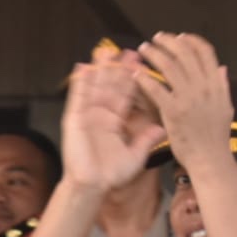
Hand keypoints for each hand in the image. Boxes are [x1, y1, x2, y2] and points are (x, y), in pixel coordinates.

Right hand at [60, 48, 164, 192]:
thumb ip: (147, 139)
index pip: (125, 95)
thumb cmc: (110, 175)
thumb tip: (163, 127)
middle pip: (110, 86)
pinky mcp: (74, 119)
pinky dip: (79, 83)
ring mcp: (86, 116)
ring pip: (94, 87)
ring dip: (99, 69)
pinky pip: (77, 98)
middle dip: (118, 68)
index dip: (132, 79)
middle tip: (127, 50)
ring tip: (105, 51)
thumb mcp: (136, 156)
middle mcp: (100, 115)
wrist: (91, 186)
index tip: (140, 63)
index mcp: (114, 121)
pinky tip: (83, 67)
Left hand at [136, 32, 234, 175]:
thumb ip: (222, 86)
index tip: (179, 37)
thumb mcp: (225, 107)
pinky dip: (145, 79)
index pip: (205, 52)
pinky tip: (136, 74)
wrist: (210, 158)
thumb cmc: (214, 136)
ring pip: (170, 67)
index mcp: (216, 83)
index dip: (191, 41)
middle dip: (169, 42)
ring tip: (143, 49)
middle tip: (156, 38)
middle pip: (186, 54)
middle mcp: (204, 87)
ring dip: (155, 54)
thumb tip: (222, 68)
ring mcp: (189, 98)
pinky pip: (157, 89)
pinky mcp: (173, 111)